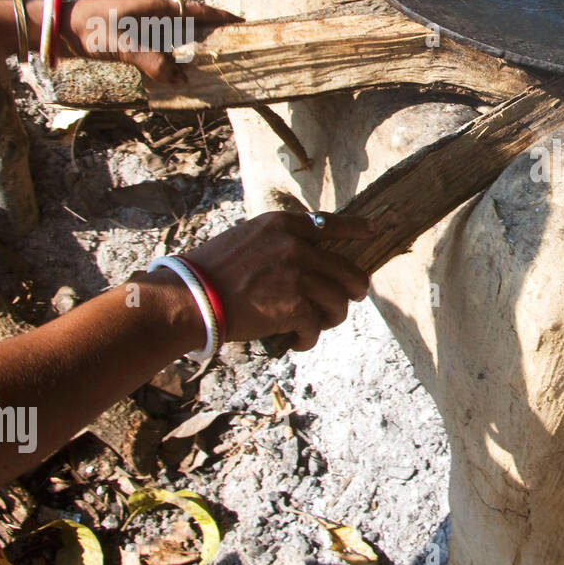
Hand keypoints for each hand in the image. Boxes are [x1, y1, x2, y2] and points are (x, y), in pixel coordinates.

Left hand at [60, 0, 238, 83]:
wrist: (55, 26)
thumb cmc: (87, 29)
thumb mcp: (120, 46)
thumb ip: (151, 61)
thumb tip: (181, 80)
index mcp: (153, 7)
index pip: (194, 9)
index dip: (218, 16)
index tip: (240, 22)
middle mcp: (150, 13)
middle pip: (189, 22)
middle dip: (210, 33)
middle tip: (231, 47)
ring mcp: (141, 24)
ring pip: (176, 35)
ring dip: (191, 48)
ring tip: (209, 63)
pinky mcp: (132, 36)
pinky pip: (161, 45)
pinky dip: (173, 57)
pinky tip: (176, 71)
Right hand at [179, 211, 382, 350]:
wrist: (188, 298)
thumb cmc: (210, 271)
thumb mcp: (247, 239)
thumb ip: (278, 243)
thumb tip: (308, 256)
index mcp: (283, 225)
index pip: (330, 224)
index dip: (356, 228)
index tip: (375, 230)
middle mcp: (296, 246)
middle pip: (348, 271)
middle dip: (354, 289)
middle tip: (351, 298)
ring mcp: (297, 276)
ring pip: (339, 302)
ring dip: (331, 317)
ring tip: (318, 324)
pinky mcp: (294, 307)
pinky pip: (316, 326)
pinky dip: (309, 338)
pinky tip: (298, 340)